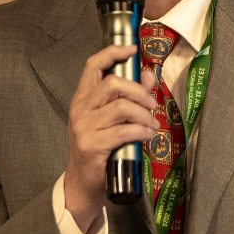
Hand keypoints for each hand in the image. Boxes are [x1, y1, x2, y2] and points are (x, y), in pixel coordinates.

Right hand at [65, 44, 158, 233]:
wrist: (83, 184)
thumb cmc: (98, 150)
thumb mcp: (110, 120)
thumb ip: (129, 96)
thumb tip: (148, 75)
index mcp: (82, 98)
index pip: (93, 65)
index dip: (113, 52)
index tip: (132, 49)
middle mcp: (80, 109)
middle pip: (113, 83)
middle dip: (139, 91)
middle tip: (152, 103)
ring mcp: (84, 127)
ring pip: (121, 106)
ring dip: (144, 114)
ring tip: (152, 123)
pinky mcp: (92, 145)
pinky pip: (123, 130)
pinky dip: (141, 131)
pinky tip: (147, 136)